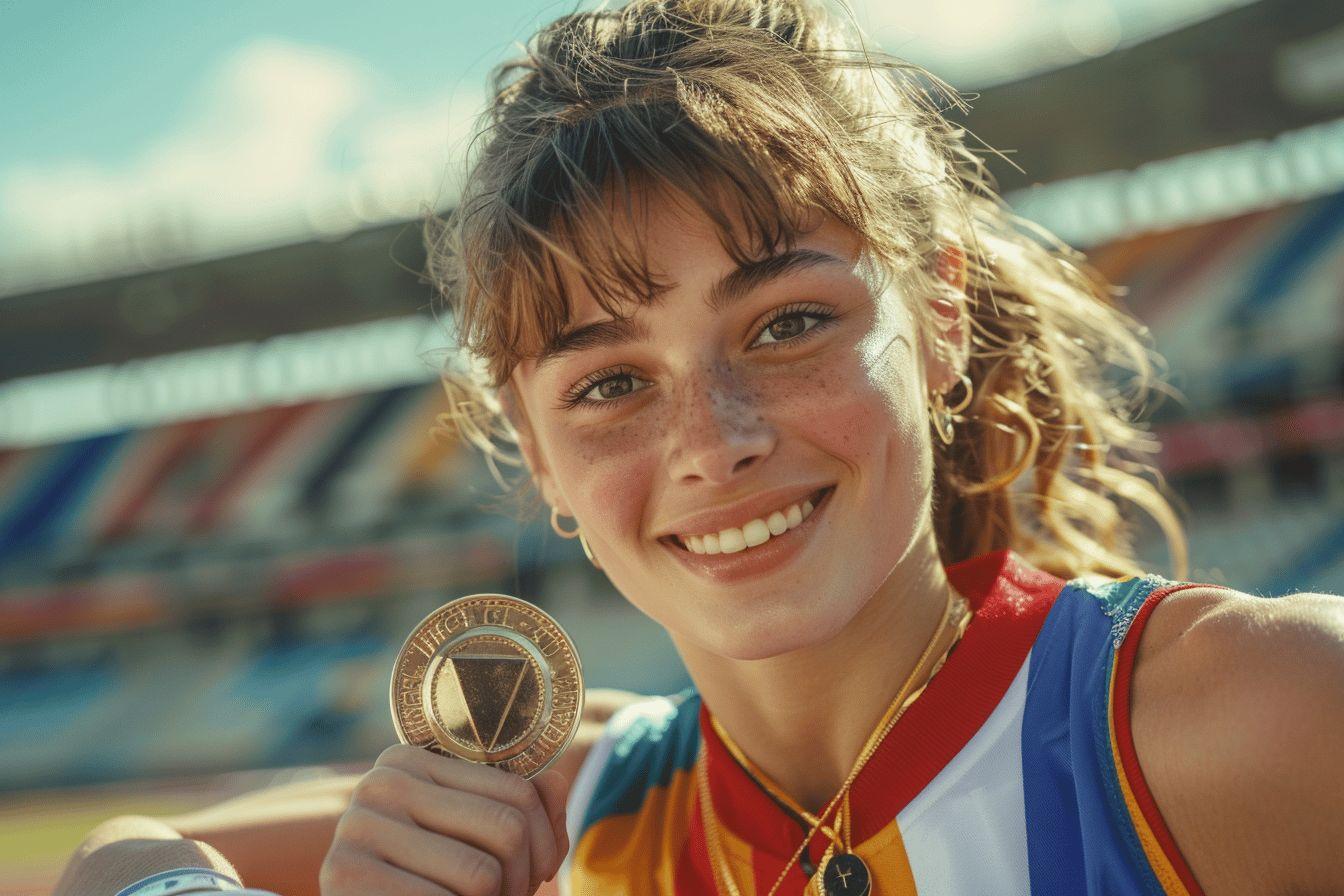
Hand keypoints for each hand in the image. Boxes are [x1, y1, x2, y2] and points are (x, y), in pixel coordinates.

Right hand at [320, 745, 570, 895]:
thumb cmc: (426, 880)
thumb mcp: (471, 838)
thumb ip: (518, 808)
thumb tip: (554, 782)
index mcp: (413, 759)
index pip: (519, 793)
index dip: (544, 845)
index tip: (534, 874)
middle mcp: (382, 782)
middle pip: (507, 830)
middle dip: (522, 879)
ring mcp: (359, 825)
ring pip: (481, 874)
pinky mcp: (345, 872)